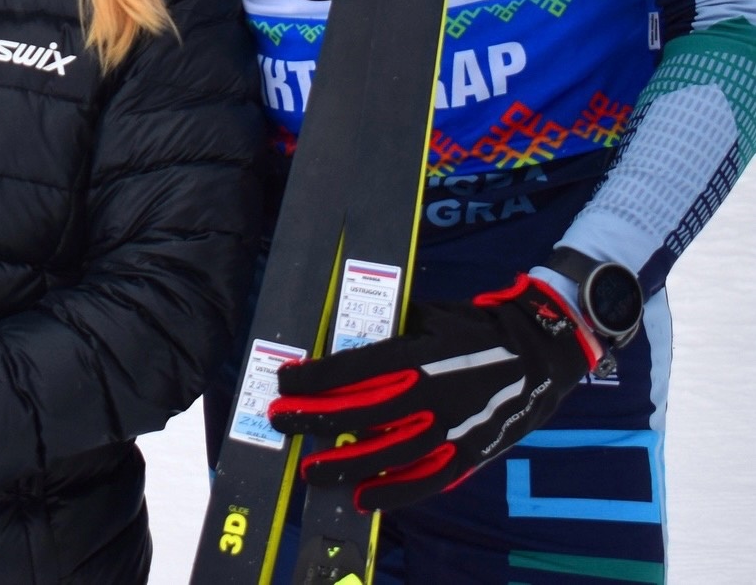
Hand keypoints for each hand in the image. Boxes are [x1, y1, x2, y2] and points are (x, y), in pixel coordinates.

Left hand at [269, 275, 599, 511]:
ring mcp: (450, 429)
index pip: (351, 371)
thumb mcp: (424, 318)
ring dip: (343, 462)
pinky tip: (362, 498)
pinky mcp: (468, 454)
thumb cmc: (472, 328)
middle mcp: (429, 395)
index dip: (313, 379)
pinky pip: (425, 480)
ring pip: (386, 452)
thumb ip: (387, 335)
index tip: (284, 381)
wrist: (536, 354)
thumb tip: (342, 347)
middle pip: (358, 413)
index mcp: (416, 355)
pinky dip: (393, 492)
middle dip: (313, 418)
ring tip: (310, 470)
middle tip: (281, 421)